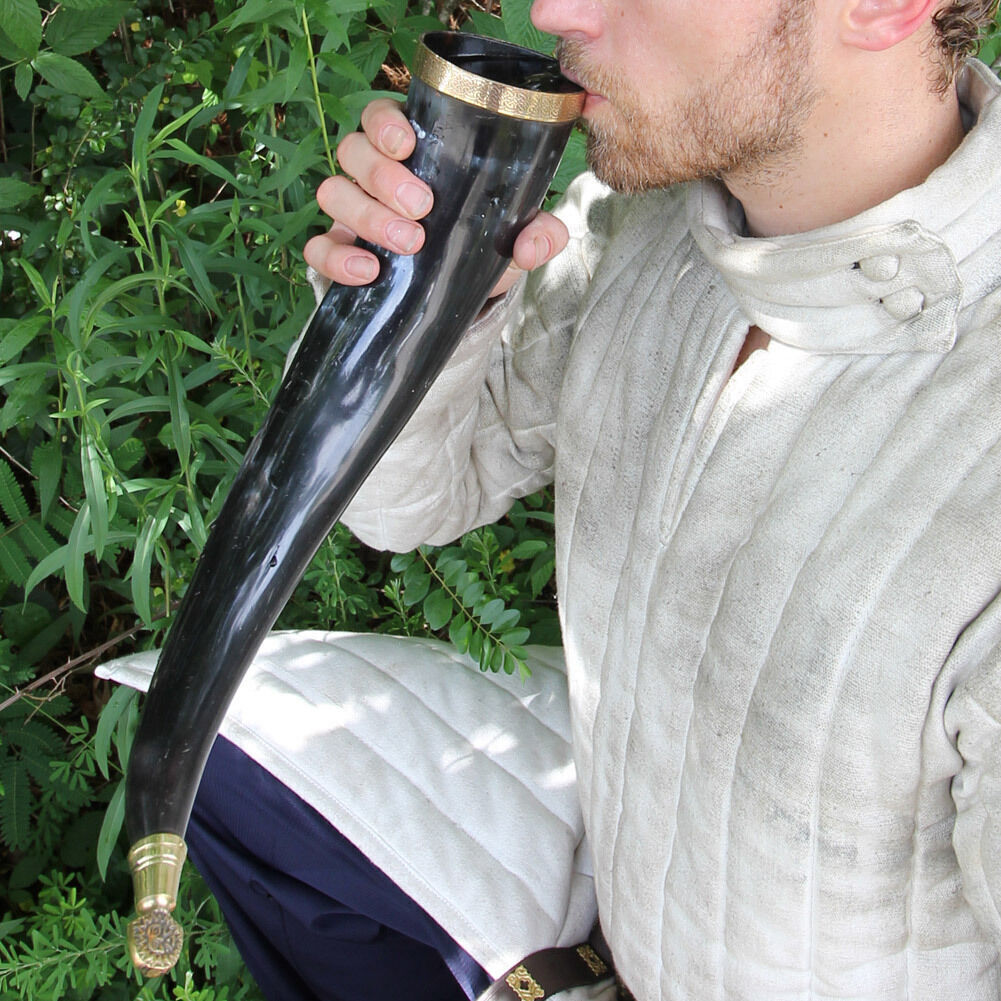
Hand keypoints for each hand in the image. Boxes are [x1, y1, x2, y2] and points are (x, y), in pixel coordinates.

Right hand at [303, 97, 568, 298]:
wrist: (459, 296)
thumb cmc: (481, 246)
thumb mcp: (514, 238)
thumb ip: (539, 233)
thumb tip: (534, 242)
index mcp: (413, 152)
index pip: (380, 117)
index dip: (385, 124)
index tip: (408, 146)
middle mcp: (373, 175)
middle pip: (352, 151)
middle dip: (382, 177)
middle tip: (422, 208)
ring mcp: (352, 213)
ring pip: (331, 193)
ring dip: (366, 215)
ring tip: (409, 244)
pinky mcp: (340, 251)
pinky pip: (317, 247)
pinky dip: (336, 257)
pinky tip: (368, 271)